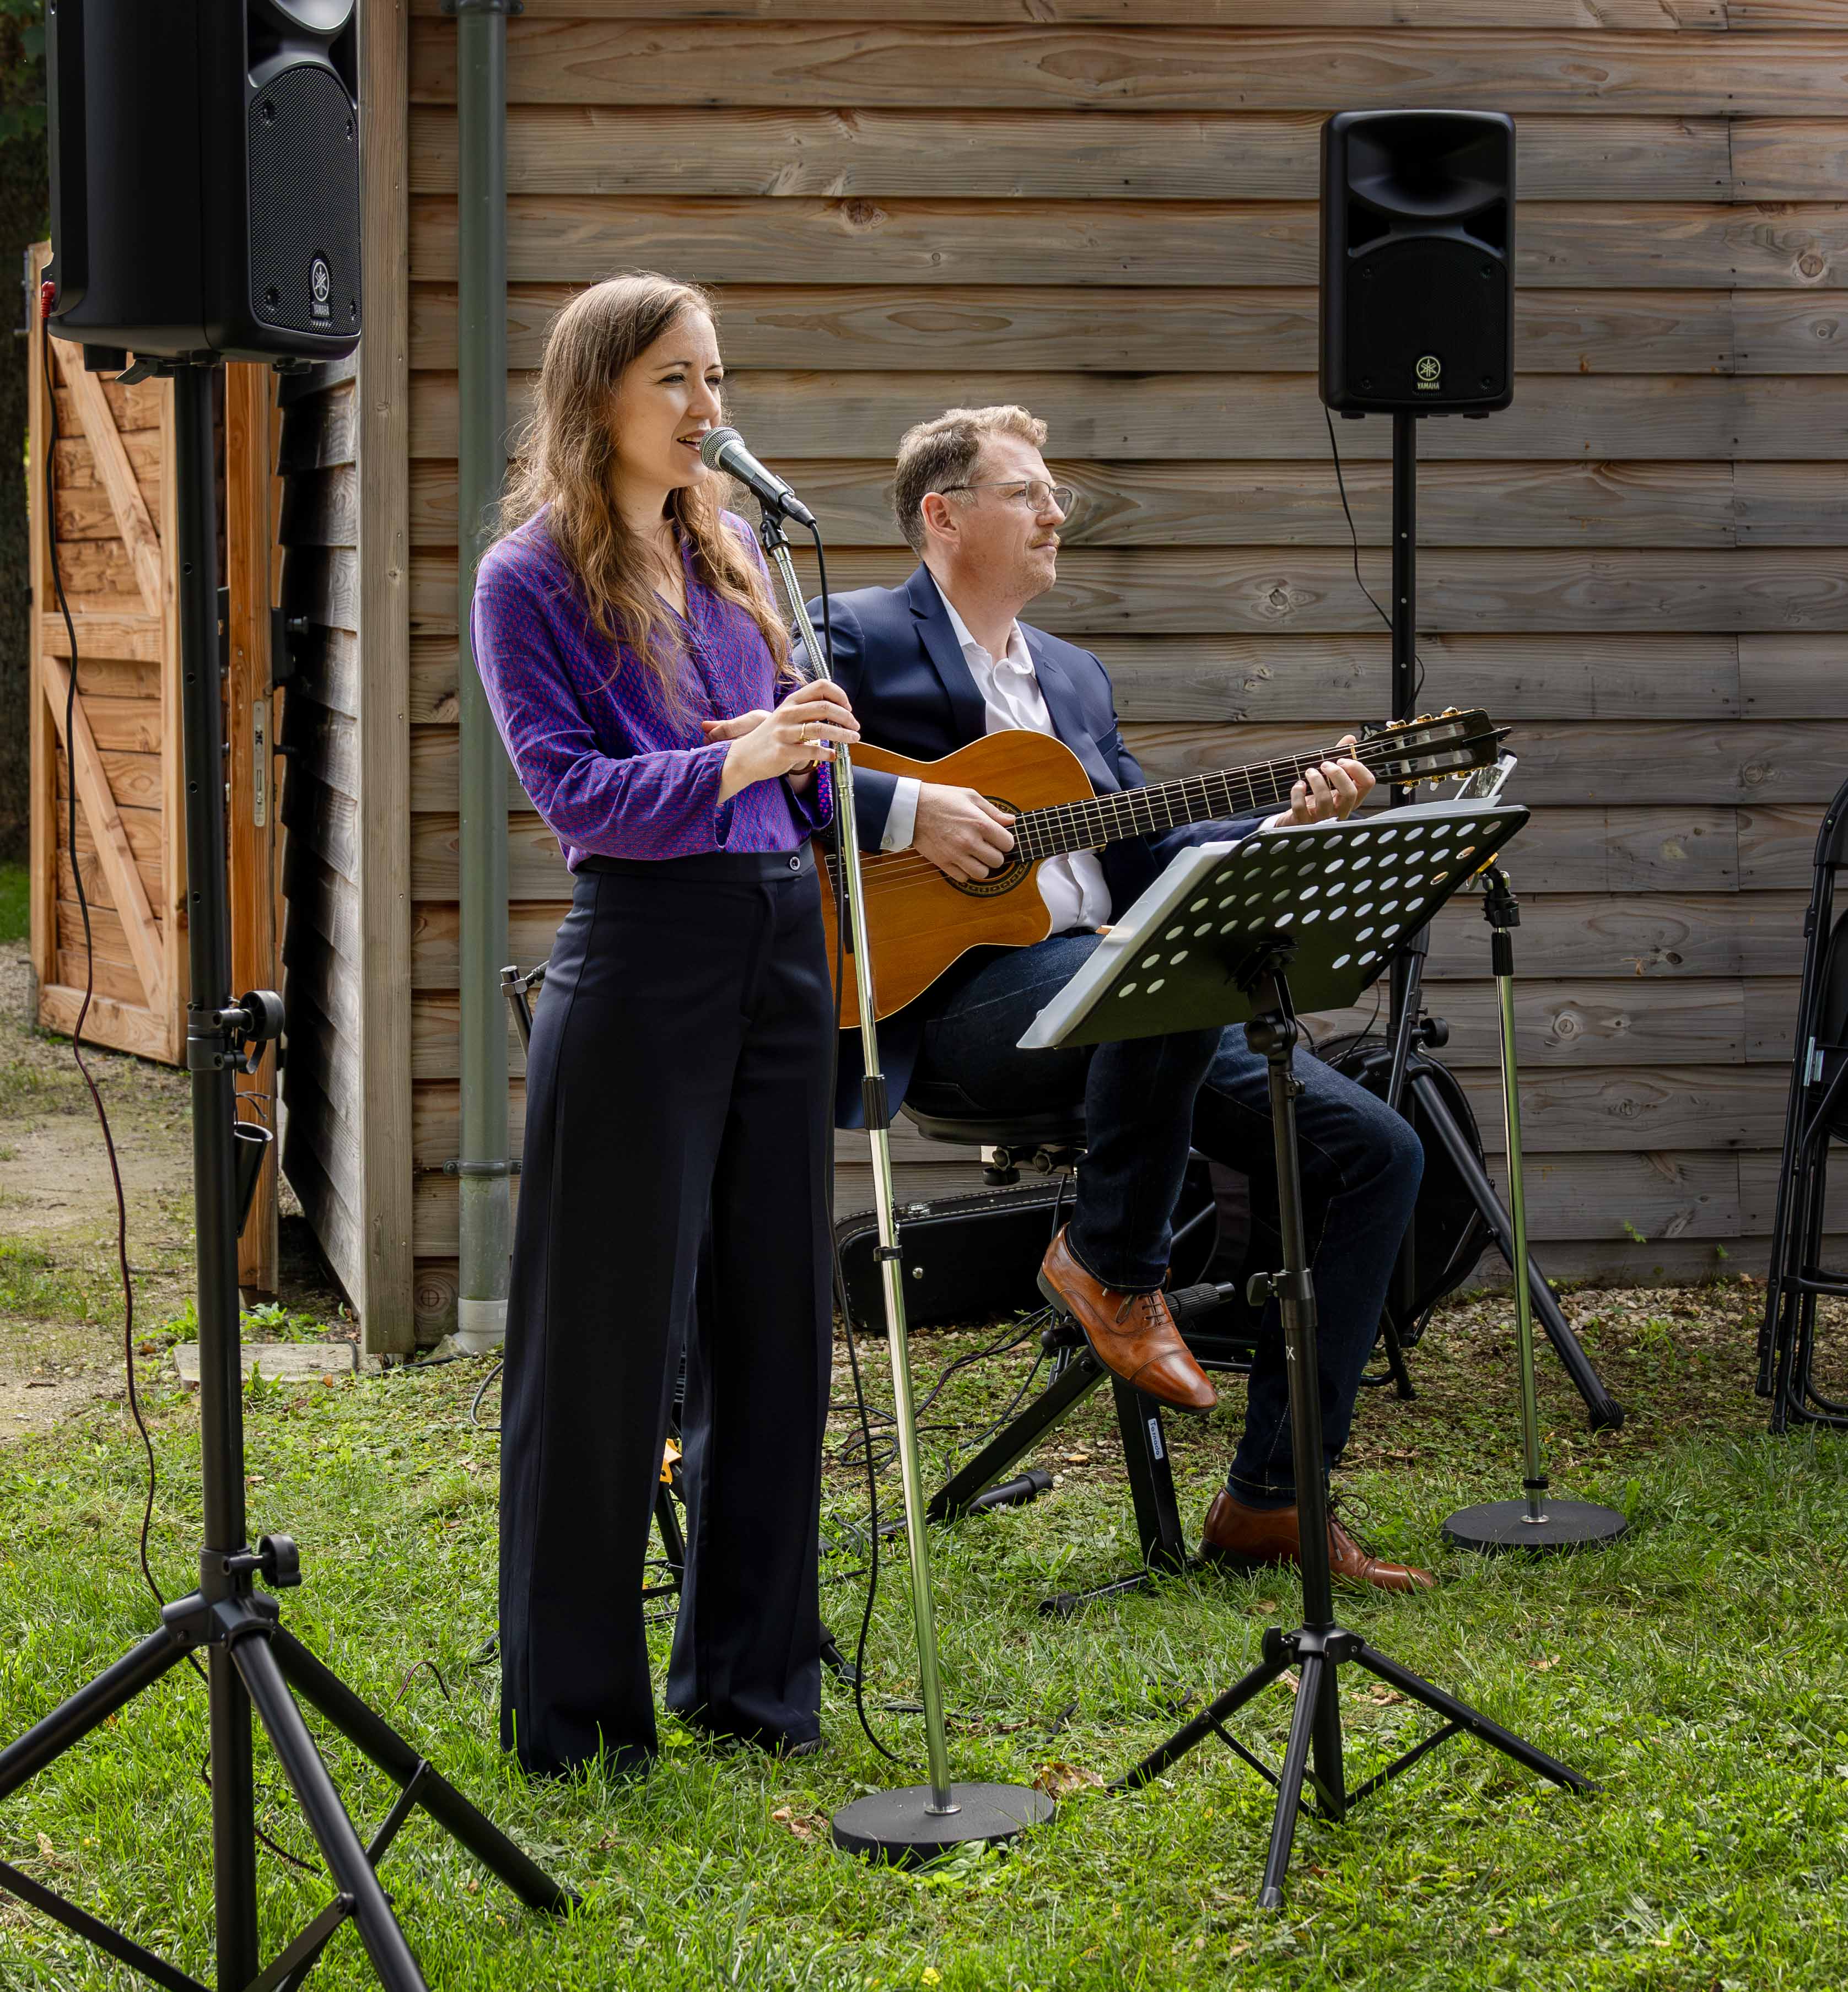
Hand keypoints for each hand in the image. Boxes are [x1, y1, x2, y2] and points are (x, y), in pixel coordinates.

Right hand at [713, 679, 858, 800]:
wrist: (743, 758)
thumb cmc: (769, 738)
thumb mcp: (785, 717)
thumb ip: (806, 711)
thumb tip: (836, 711)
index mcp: (791, 702)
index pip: (821, 687)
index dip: (840, 695)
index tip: (848, 708)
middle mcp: (787, 714)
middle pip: (826, 707)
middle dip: (847, 717)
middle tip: (855, 727)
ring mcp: (784, 733)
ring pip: (821, 728)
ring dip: (843, 735)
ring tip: (853, 739)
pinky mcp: (783, 751)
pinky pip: (812, 750)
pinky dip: (827, 753)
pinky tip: (833, 756)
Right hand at [913, 783, 1015, 881]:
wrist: (912, 808)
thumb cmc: (942, 799)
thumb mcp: (970, 796)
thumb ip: (993, 811)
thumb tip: (1011, 821)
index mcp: (980, 823)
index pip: (1007, 843)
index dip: (1005, 841)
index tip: (999, 838)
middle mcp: (969, 841)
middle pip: (997, 861)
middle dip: (995, 854)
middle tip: (987, 847)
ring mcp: (956, 854)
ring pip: (982, 873)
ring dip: (982, 866)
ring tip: (976, 856)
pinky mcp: (943, 863)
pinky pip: (963, 878)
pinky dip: (965, 872)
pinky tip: (963, 861)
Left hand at [1280, 735, 1372, 825]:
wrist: (1296, 815)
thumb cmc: (1316, 795)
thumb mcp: (1329, 774)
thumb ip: (1340, 756)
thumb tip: (1350, 739)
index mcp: (1351, 797)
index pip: (1367, 783)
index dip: (1357, 768)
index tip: (1343, 760)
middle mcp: (1341, 809)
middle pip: (1350, 793)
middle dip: (1337, 774)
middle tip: (1325, 765)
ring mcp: (1323, 817)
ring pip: (1325, 800)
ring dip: (1316, 780)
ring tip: (1309, 772)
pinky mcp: (1304, 821)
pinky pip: (1301, 808)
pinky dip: (1298, 792)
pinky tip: (1299, 785)